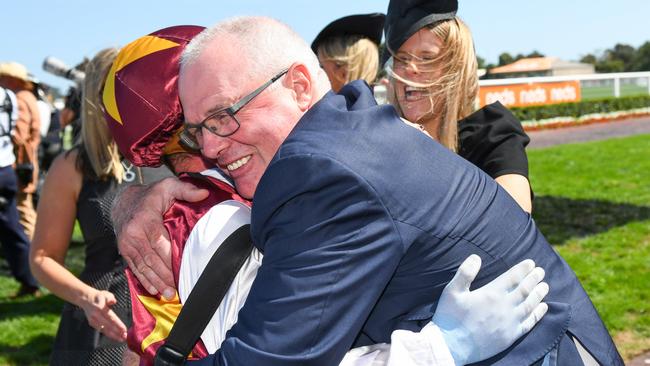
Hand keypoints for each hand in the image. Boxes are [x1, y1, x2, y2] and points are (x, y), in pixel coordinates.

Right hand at [81, 290, 126, 341]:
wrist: (86, 299)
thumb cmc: (99, 296)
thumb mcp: (105, 294)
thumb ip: (110, 297)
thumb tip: (113, 301)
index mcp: (100, 308)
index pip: (111, 318)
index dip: (118, 324)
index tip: (124, 329)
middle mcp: (96, 315)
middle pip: (108, 326)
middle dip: (117, 332)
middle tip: (125, 337)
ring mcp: (93, 320)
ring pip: (104, 330)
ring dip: (113, 335)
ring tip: (121, 339)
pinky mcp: (92, 323)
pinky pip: (101, 330)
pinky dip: (108, 334)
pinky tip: (114, 337)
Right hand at [112, 177, 207, 298]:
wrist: (123, 200)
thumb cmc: (151, 195)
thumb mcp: (168, 186)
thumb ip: (186, 189)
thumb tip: (204, 193)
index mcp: (145, 220)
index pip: (160, 245)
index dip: (171, 261)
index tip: (183, 272)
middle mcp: (133, 234)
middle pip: (151, 260)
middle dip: (164, 277)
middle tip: (177, 291)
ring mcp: (126, 244)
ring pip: (143, 267)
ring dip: (156, 283)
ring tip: (169, 295)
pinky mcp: (124, 251)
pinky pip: (135, 268)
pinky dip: (144, 280)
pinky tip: (154, 291)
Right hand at [431, 255, 548, 364]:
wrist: (452, 346)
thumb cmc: (449, 317)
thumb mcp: (452, 291)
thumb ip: (465, 273)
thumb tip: (476, 257)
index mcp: (491, 294)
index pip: (512, 277)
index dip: (523, 269)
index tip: (531, 262)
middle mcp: (504, 306)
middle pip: (524, 289)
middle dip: (534, 279)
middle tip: (541, 271)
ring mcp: (509, 322)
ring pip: (530, 305)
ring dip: (539, 294)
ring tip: (545, 285)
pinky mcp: (511, 335)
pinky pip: (530, 323)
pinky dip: (538, 314)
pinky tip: (543, 307)